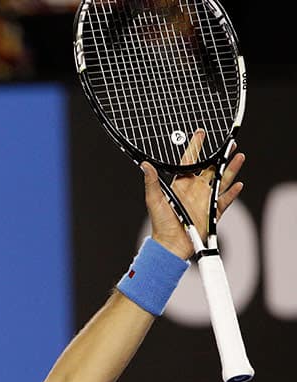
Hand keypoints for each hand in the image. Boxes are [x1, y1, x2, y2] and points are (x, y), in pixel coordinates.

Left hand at [142, 129, 245, 259]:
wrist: (171, 245)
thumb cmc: (160, 224)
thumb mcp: (154, 200)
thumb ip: (151, 182)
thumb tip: (145, 165)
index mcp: (180, 185)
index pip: (190, 161)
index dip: (195, 147)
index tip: (201, 133)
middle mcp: (194, 190)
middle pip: (210, 168)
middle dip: (220, 156)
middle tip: (229, 144)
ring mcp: (205, 200)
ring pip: (221, 180)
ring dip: (230, 169)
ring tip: (239, 156)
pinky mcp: (213, 213)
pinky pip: (225, 200)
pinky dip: (232, 193)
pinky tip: (239, 184)